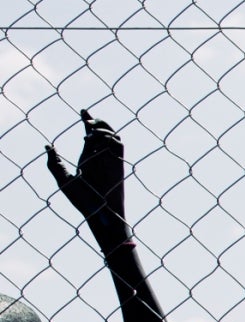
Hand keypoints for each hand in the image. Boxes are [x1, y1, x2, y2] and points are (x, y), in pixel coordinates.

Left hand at [44, 111, 125, 229]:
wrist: (100, 212)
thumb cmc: (83, 201)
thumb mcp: (63, 179)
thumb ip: (54, 163)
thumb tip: (47, 146)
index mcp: (88, 159)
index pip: (90, 135)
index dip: (88, 121)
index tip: (82, 110)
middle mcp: (101, 157)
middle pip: (103, 132)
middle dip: (96, 121)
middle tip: (85, 119)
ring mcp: (111, 160)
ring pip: (113, 135)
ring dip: (102, 127)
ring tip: (89, 128)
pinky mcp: (119, 163)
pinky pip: (119, 144)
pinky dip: (110, 136)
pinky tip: (96, 136)